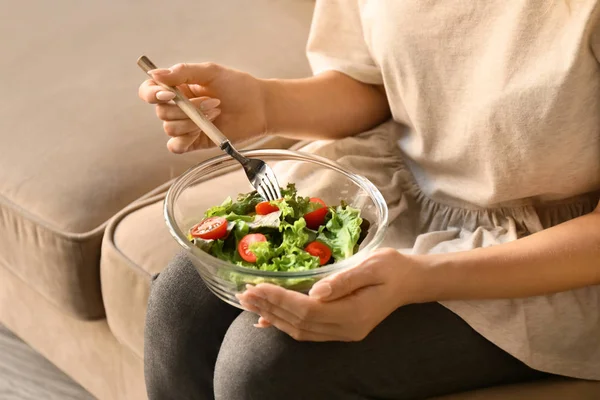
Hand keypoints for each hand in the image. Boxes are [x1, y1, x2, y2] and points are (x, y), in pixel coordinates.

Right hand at [138, 63, 267, 153]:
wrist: (260, 107)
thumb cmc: (238, 86)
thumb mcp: (210, 72)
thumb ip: (182, 72)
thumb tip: (154, 74)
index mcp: (178, 87)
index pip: (149, 91)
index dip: (152, 94)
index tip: (169, 94)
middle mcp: (178, 107)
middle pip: (161, 112)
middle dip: (187, 108)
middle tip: (213, 102)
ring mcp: (186, 126)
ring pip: (169, 128)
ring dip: (192, 121)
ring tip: (216, 113)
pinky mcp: (195, 142)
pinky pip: (175, 147)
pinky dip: (185, 140)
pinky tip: (202, 131)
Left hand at [236, 248, 424, 341]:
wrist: (412, 282)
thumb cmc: (393, 267)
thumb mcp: (373, 265)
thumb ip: (344, 279)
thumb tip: (315, 291)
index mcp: (354, 313)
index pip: (307, 310)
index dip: (280, 300)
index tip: (257, 287)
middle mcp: (346, 329)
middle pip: (300, 323)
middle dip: (270, 308)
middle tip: (244, 294)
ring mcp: (344, 333)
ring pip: (301, 330)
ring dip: (273, 316)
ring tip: (250, 303)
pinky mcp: (342, 329)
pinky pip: (308, 332)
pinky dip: (285, 324)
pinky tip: (268, 319)